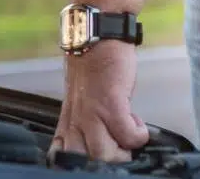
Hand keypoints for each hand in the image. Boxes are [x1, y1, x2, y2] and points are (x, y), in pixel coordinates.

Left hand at [49, 40, 150, 164]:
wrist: (98, 36)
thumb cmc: (94, 66)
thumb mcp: (82, 99)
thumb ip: (85, 122)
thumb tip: (103, 142)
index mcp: (68, 121)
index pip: (60, 156)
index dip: (76, 164)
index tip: (95, 158)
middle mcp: (76, 120)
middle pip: (83, 162)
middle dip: (106, 161)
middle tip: (120, 147)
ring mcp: (92, 114)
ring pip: (103, 155)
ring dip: (123, 151)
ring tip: (130, 136)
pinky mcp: (111, 104)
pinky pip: (127, 136)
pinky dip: (138, 134)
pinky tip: (138, 122)